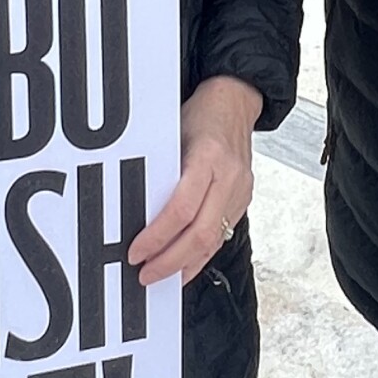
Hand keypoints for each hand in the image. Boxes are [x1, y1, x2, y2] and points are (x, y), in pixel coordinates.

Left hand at [129, 75, 261, 285]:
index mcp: (208, 157)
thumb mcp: (172, 135)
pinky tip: (184, 265)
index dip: (157, 236)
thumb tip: (134, 213)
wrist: (236, 101)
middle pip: (201, 234)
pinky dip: (201, 255)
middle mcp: (229, 177)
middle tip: (145, 274)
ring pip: (214, 241)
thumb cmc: (200, 114)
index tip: (136, 252)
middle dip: (170, 261)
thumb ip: (160, 172)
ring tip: (161, 277)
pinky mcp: (244, 199)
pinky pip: (222, 235)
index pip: (182, 209)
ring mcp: (241, 191)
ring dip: (185, 265)